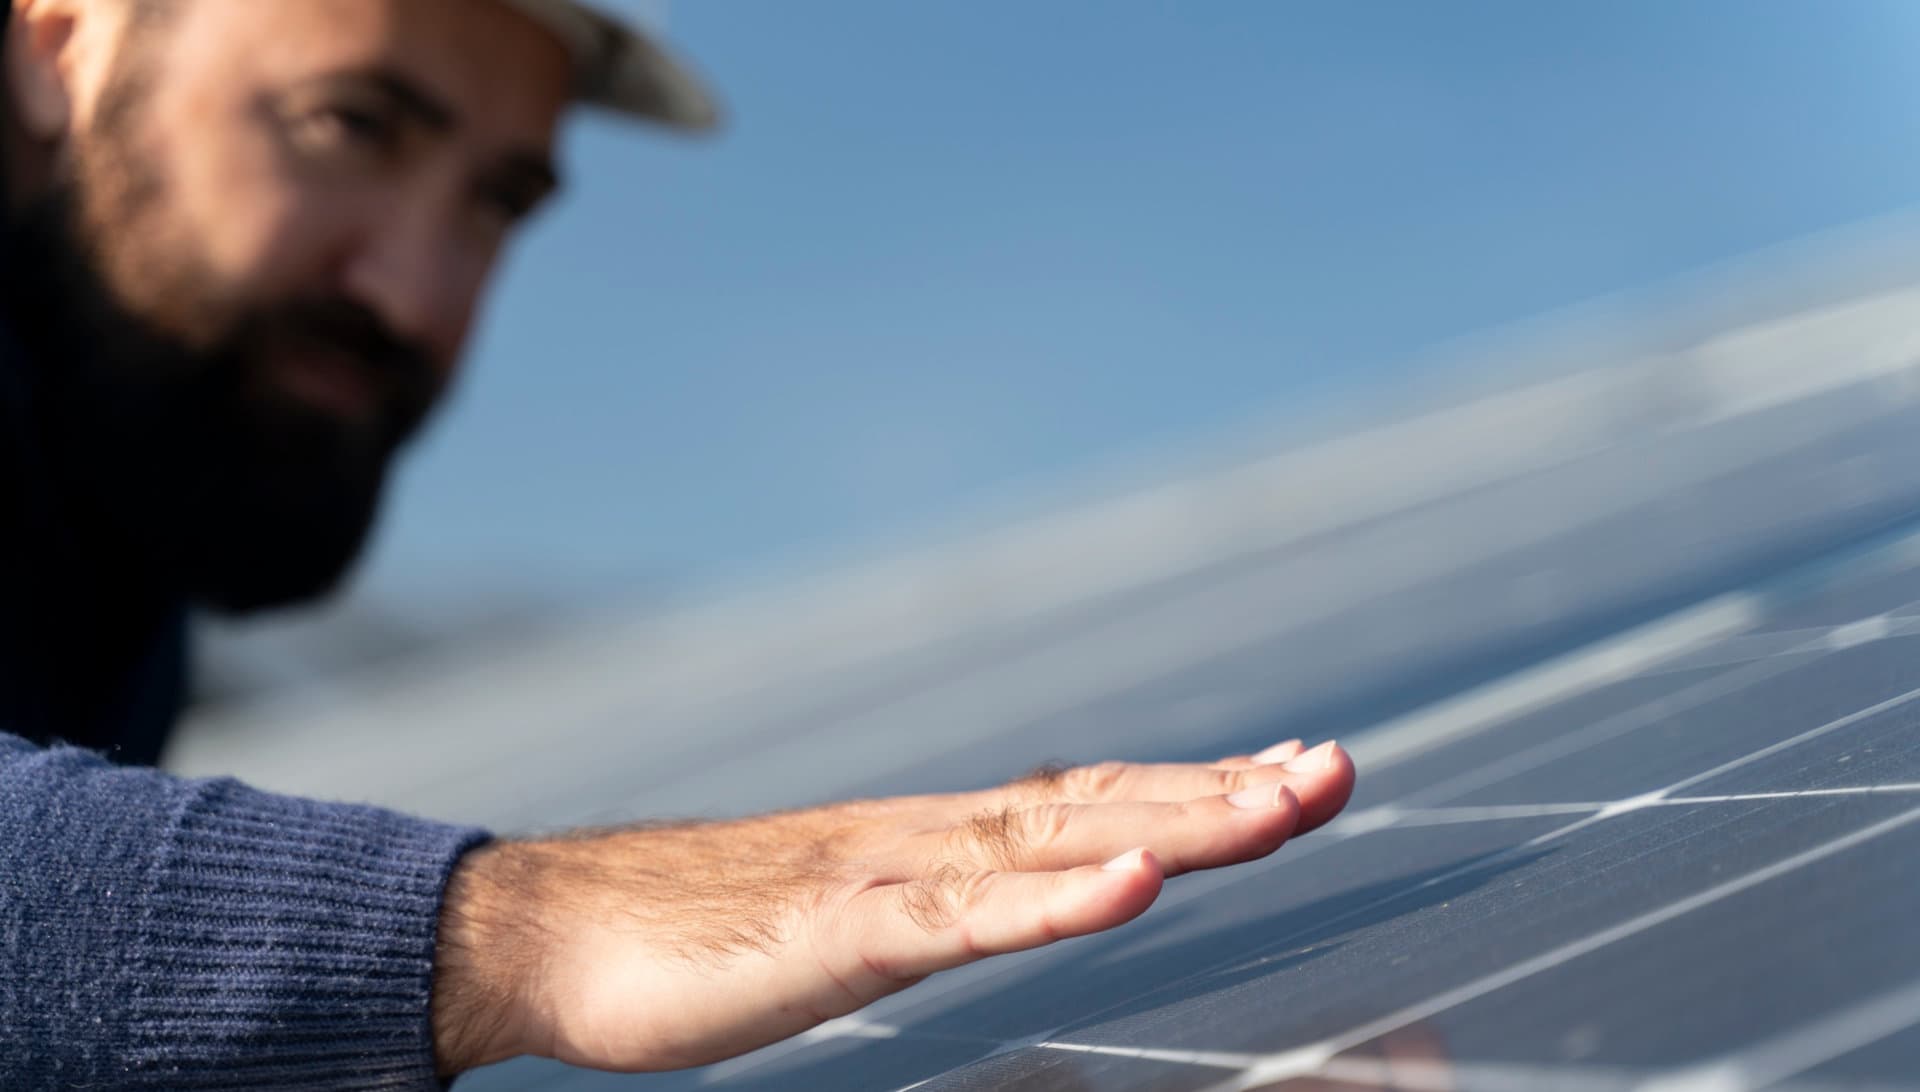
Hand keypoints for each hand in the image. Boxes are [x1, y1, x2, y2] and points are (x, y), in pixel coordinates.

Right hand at [429, 738, 1355, 1074]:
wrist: (552, 933)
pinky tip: (1126, 888)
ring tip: (1281, 805)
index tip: (1296, 772)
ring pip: (1054, 844)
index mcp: (936, 842)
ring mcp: (885, 877)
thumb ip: (933, 900)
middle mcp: (928, 838)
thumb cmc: (695, 934)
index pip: (1094, 801)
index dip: (1198, 786)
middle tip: (1337, 770)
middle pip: (1102, 806)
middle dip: (1227, 793)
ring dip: (1175, 824)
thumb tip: (1019, 892)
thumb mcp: (848, 913)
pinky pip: (958, 915)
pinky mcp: (836, 930)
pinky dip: (1050, 898)